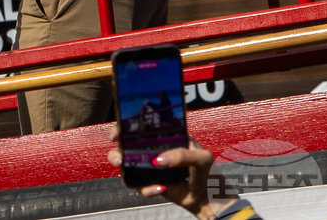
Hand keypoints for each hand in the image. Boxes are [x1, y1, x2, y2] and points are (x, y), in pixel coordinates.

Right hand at [107, 125, 235, 219]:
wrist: (209, 200)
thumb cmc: (208, 173)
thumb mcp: (201, 158)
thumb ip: (182, 156)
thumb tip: (158, 161)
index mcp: (165, 137)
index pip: (142, 127)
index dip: (125, 126)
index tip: (118, 132)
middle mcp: (154, 150)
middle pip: (126, 146)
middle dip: (117, 150)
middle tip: (119, 157)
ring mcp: (150, 167)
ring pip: (127, 167)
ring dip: (124, 170)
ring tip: (135, 176)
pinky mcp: (150, 183)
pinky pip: (138, 186)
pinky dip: (146, 188)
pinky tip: (161, 188)